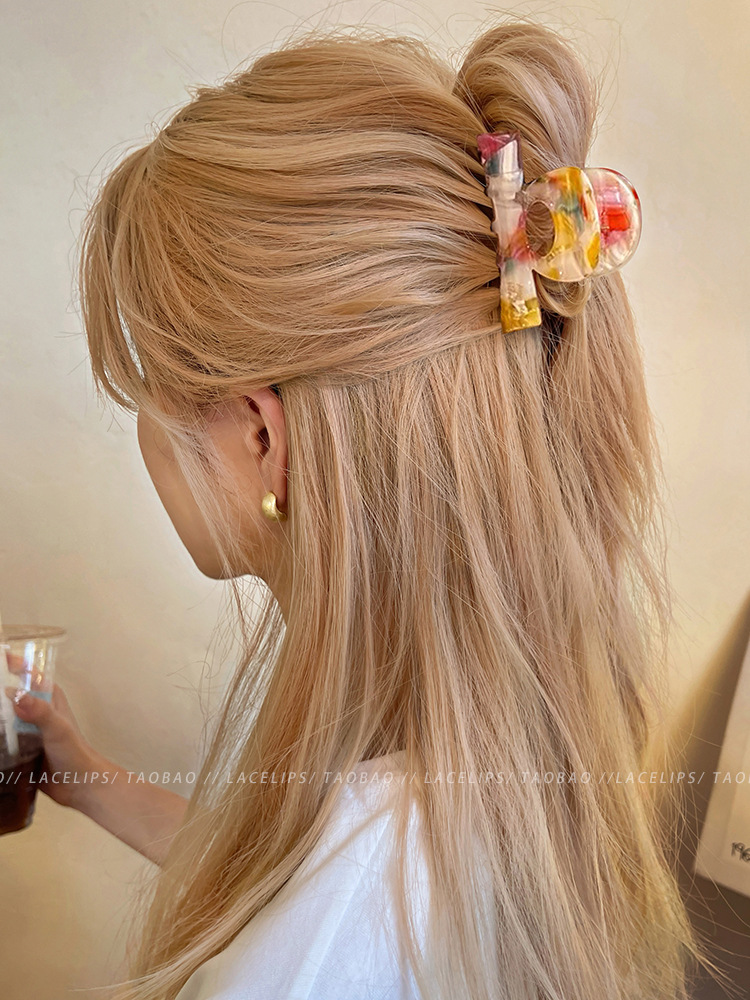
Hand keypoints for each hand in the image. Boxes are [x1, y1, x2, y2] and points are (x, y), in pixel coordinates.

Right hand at [4, 661, 100, 810]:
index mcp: (49, 698)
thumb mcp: (57, 728)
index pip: (29, 673)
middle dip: (0, 692)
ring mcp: (27, 730)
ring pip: (5, 717)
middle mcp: (36, 710)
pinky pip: (3, 739)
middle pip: (11, 694)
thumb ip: (39, 711)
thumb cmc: (74, 752)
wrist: (78, 786)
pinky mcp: (20, 749)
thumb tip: (14, 692)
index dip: (12, 664)